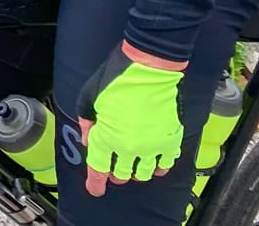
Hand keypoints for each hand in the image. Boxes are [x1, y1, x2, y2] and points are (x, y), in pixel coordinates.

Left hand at [77, 42, 186, 196]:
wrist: (149, 69)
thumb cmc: (116, 79)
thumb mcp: (89, 96)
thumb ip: (87, 121)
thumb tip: (88, 138)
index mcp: (106, 137)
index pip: (98, 168)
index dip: (96, 182)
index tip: (95, 190)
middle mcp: (129, 147)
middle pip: (121, 173)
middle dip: (115, 175)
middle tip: (114, 171)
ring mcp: (152, 146)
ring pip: (144, 172)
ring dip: (136, 171)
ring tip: (134, 165)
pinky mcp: (170, 140)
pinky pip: (166, 163)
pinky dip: (159, 167)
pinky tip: (155, 164)